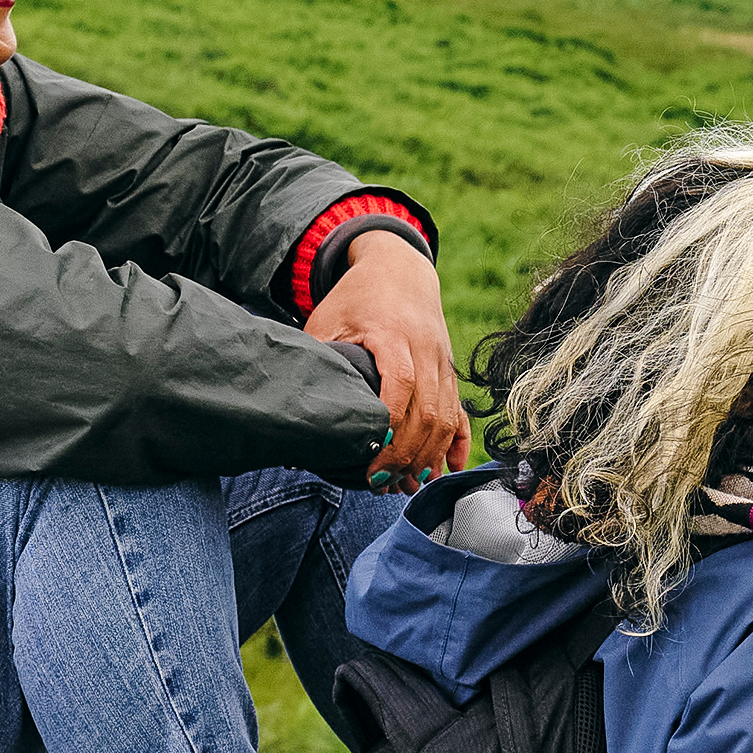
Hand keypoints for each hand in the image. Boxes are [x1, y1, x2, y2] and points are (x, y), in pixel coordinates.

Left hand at [311, 235, 470, 477]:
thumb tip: (294, 417)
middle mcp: (426, 349)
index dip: (389, 422)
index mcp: (393, 333)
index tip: (369, 454)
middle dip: (405, 452)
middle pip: (427, 410)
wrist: (400, 270)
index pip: (400, 383)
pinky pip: (459, 412)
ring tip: (405, 483)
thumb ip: (318, 363)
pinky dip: (456, 442)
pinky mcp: (450, 371)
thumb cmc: (355, 298)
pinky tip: (447, 468)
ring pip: (445, 416)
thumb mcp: (327, 322)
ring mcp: (443, 361)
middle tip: (379, 481)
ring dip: (428, 454)